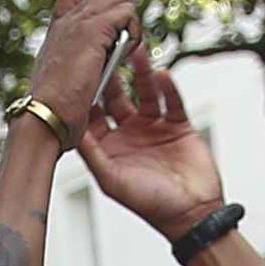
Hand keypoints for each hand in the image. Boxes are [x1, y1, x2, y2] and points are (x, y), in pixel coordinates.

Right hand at [20, 0, 138, 148]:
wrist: (43, 116)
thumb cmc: (52, 111)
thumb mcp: (61, 80)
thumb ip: (74, 64)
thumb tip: (91, 66)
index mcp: (58, 29)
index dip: (100, 2)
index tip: (107, 32)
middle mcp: (67, 19)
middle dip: (121, 14)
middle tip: (122, 45)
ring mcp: (78, 23)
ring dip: (130, 22)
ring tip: (125, 51)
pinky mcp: (92, 32)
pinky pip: (125, 11)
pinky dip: (132, 31)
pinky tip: (126, 55)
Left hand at [79, 43, 224, 237]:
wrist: (194, 216)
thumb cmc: (152, 205)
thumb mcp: (111, 180)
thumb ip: (90, 152)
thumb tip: (69, 127)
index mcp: (110, 146)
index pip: (93, 111)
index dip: (87, 91)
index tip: (81, 69)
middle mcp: (130, 133)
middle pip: (116, 95)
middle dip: (112, 73)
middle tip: (107, 49)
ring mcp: (154, 128)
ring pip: (144, 91)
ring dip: (141, 72)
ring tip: (136, 53)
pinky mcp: (179, 126)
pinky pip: (172, 99)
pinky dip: (167, 86)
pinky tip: (162, 74)